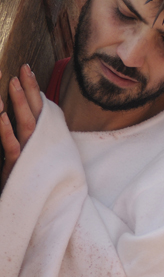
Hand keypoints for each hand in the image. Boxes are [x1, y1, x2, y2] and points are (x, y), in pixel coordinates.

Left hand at [0, 65, 42, 188]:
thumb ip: (37, 134)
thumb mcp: (40, 154)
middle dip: (29, 90)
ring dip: (20, 103)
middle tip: (22, 70)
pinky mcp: (19, 167)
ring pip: (27, 124)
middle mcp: (41, 143)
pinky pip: (13, 146)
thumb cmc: (38, 180)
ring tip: (13, 84)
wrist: (44, 206)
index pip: (41, 108)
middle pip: (36, 111)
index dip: (34, 89)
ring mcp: (31, 154)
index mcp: (47, 138)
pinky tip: (1, 117)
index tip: (27, 69)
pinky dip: (7, 130)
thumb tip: (32, 110)